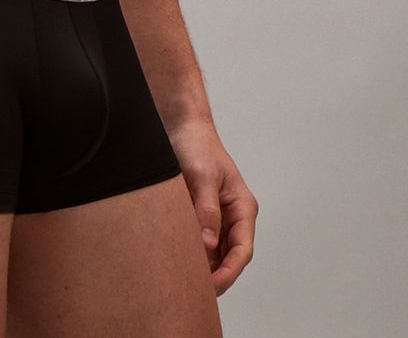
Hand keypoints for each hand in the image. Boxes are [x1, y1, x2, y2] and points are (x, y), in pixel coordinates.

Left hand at [166, 116, 257, 296]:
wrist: (181, 125)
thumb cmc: (197, 145)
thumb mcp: (202, 176)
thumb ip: (206, 209)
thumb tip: (207, 244)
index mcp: (243, 208)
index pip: (242, 251)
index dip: (229, 273)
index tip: (211, 287)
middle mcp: (232, 217)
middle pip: (228, 257)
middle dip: (215, 277)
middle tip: (192, 293)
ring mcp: (216, 217)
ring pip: (213, 252)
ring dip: (201, 267)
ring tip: (181, 281)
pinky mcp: (199, 215)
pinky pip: (198, 241)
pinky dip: (190, 253)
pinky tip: (175, 261)